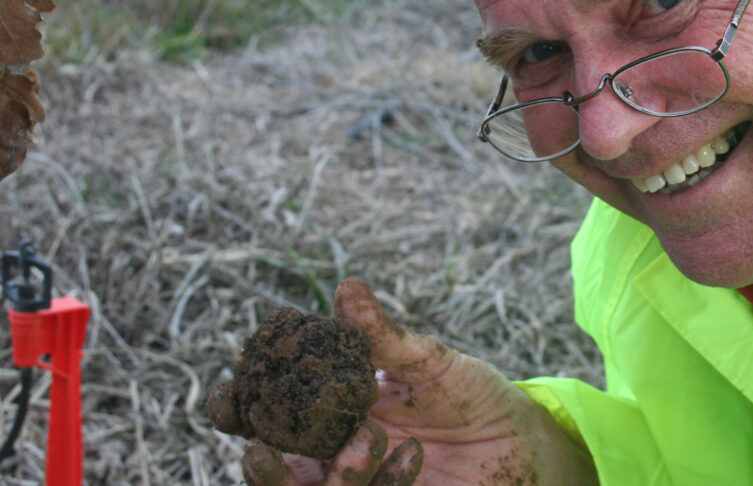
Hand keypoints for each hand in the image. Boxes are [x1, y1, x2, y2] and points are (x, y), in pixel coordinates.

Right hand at [243, 277, 596, 485]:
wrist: (523, 441)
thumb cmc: (474, 395)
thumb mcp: (430, 363)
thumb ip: (384, 337)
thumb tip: (348, 287)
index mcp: (333, 412)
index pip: (270, 414)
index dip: (241, 407)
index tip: (229, 393)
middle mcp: (338, 455)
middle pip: (279, 467)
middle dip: (260, 462)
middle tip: (257, 448)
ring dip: (318, 478)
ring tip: (352, 443)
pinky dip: (382, 483)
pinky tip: (409, 457)